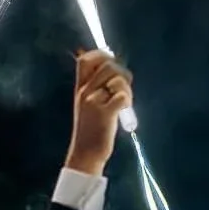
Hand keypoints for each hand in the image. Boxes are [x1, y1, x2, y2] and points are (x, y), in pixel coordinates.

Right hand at [65, 50, 133, 173]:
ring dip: (126, 88)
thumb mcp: (87, 105)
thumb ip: (96, 88)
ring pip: (117, 80)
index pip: (85, 59)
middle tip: (125, 87)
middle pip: (107, 65)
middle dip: (121, 72)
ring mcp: (93, 102)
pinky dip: (127, 101)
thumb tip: (113, 70)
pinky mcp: (104, 114)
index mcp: (80, 88)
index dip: (102, 55)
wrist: (85, 153)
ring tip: (125, 101)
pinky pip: (121, 96)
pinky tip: (125, 109)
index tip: (112, 66)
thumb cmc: (91, 130)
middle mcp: (85, 92)